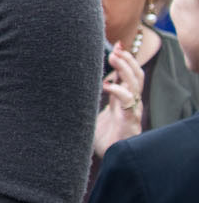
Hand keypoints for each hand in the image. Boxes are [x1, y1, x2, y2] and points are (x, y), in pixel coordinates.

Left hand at [93, 42, 144, 157]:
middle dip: (128, 60)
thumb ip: (86, 97)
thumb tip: (66, 81)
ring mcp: (131, 111)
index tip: (116, 44)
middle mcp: (129, 103)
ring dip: (125, 69)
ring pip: (135, 84)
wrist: (106, 158)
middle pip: (136, 75)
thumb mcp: (90, 111)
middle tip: (116, 48)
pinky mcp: (129, 121)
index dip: (125, 59)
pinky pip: (129, 102)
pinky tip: (107, 86)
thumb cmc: (99, 136)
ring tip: (115, 57)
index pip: (128, 74)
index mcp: (122, 99)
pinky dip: (119, 91)